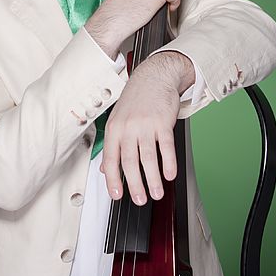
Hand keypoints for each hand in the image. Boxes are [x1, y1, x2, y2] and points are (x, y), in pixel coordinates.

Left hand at [100, 51, 194, 204]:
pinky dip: (168, 163)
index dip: (112, 179)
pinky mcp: (162, 121)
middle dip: (135, 185)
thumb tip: (105, 168)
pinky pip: (166, 146)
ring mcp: (145, 124)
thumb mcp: (118, 119)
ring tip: (157, 193)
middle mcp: (128, 127)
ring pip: (148, 158)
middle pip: (130, 162)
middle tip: (140, 199)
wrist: (154, 76)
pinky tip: (170, 174)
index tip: (117, 195)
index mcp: (114, 128)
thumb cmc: (136, 99)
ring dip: (153, 179)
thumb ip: (113, 144)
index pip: (110, 159)